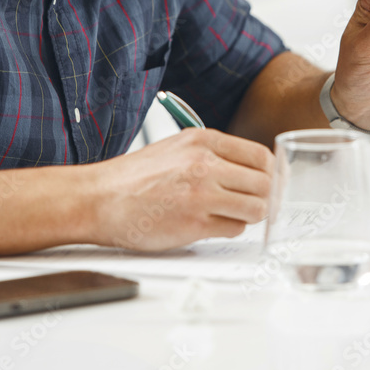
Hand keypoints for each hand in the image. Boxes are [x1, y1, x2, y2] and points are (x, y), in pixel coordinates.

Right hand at [90, 128, 274, 250]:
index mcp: (203, 141)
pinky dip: (229, 228)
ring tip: (231, 214)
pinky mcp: (195, 224)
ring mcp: (202, 195)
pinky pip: (234, 228)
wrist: (99, 198)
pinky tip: (210, 223)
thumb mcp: (177, 147)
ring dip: (249, 215)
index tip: (270, 183)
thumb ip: (213, 155)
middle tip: (256, 203)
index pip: (260, 156)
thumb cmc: (134, 177)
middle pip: (264, 183)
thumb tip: (251, 170)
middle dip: (263, 196)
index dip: (270, 173)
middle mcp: (205, 164)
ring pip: (256, 208)